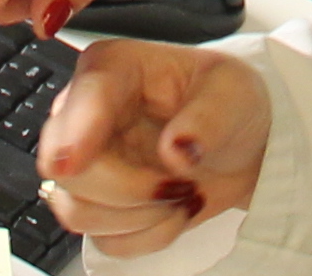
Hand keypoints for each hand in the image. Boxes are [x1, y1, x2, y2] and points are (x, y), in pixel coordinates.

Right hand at [37, 38, 268, 254]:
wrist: (242, 147)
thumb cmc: (228, 104)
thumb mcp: (232, 92)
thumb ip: (207, 117)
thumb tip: (177, 147)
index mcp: (113, 69)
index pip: (80, 103)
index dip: (74, 135)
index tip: (73, 164)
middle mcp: (87, 115)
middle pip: (69, 170)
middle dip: (129, 190)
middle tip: (179, 184)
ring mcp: (89, 164)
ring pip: (78, 211)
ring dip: (140, 217)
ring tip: (181, 195)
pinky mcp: (99, 206)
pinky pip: (104, 240)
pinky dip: (147, 236)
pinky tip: (173, 211)